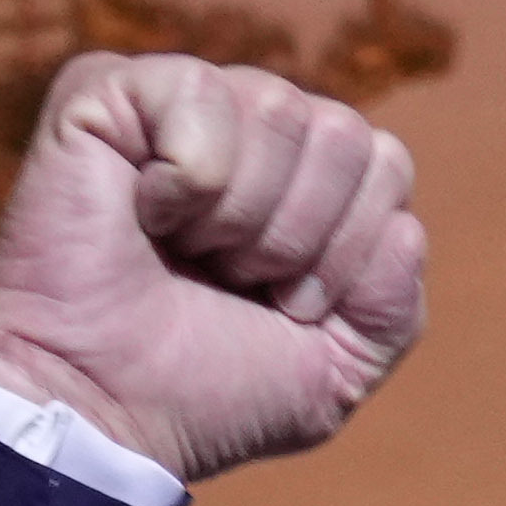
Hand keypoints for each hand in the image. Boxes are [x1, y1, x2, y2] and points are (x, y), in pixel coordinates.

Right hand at [0, 53, 423, 482]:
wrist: (102, 415)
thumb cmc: (203, 396)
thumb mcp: (334, 373)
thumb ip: (394, 308)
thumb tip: (403, 226)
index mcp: (306, 182)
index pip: (387, 167)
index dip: (347, 256)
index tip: (280, 306)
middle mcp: (250, 129)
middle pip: (345, 136)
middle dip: (297, 239)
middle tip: (227, 281)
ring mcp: (182, 104)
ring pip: (282, 112)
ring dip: (240, 218)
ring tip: (182, 253)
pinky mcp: (110, 90)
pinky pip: (203, 95)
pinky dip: (185, 180)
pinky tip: (142, 214)